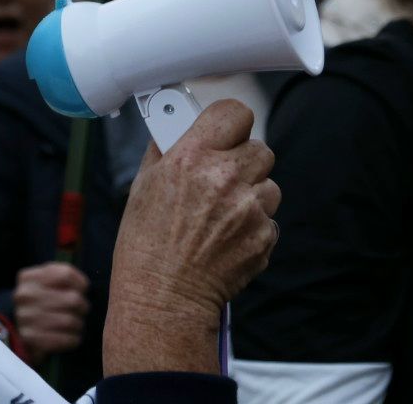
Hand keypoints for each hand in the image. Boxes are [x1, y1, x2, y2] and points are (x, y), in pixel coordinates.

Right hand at [14, 261, 89, 357]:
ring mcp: (25, 318)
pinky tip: (72, 337)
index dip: (81, 283)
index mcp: (28, 277)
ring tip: (77, 324)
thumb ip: (63, 277)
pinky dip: (73, 339)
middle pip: (72, 299)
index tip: (83, 289)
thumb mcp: (45, 281)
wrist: (16, 328)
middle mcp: (24, 295)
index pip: (66, 274)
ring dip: (78, 324)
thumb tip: (85, 287)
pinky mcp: (30, 338)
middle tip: (82, 310)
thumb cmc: (39, 301)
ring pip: (70, 320)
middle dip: (83, 306)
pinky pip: (64, 339)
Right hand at [104, 99, 278, 375]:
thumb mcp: (143, 185)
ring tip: (220, 217)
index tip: (224, 132)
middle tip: (220, 180)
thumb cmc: (146, 245)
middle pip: (259, 148)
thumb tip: (176, 119)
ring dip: (251, 195)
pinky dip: (253, 227)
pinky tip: (226, 240)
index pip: (235, 112)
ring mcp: (249, 209)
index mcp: (192, 157)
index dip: (230, 122)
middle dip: (242, 161)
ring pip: (268, 185)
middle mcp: (226, 177)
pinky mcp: (264, 236)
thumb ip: (166, 147)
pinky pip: (269, 219)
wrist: (162, 300)